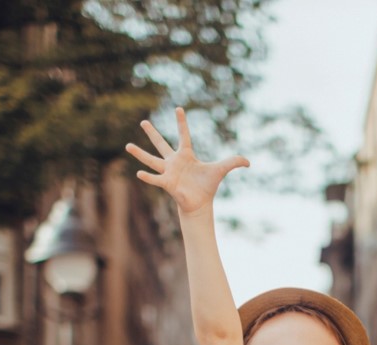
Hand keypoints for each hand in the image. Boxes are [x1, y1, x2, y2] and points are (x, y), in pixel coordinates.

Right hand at [128, 107, 248, 215]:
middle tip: (143, 121)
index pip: (184, 135)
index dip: (182, 122)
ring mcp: (168, 172)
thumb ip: (233, 163)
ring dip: (140, 154)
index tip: (179, 108)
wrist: (200, 203)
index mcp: (186, 155)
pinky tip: (138, 172)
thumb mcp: (221, 170)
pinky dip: (148, 176)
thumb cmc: (207, 186)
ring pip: (152, 160)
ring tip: (128, 145)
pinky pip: (156, 179)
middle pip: (161, 144)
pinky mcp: (167, 184)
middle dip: (153, 133)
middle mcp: (174, 161)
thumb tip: (249, 161)